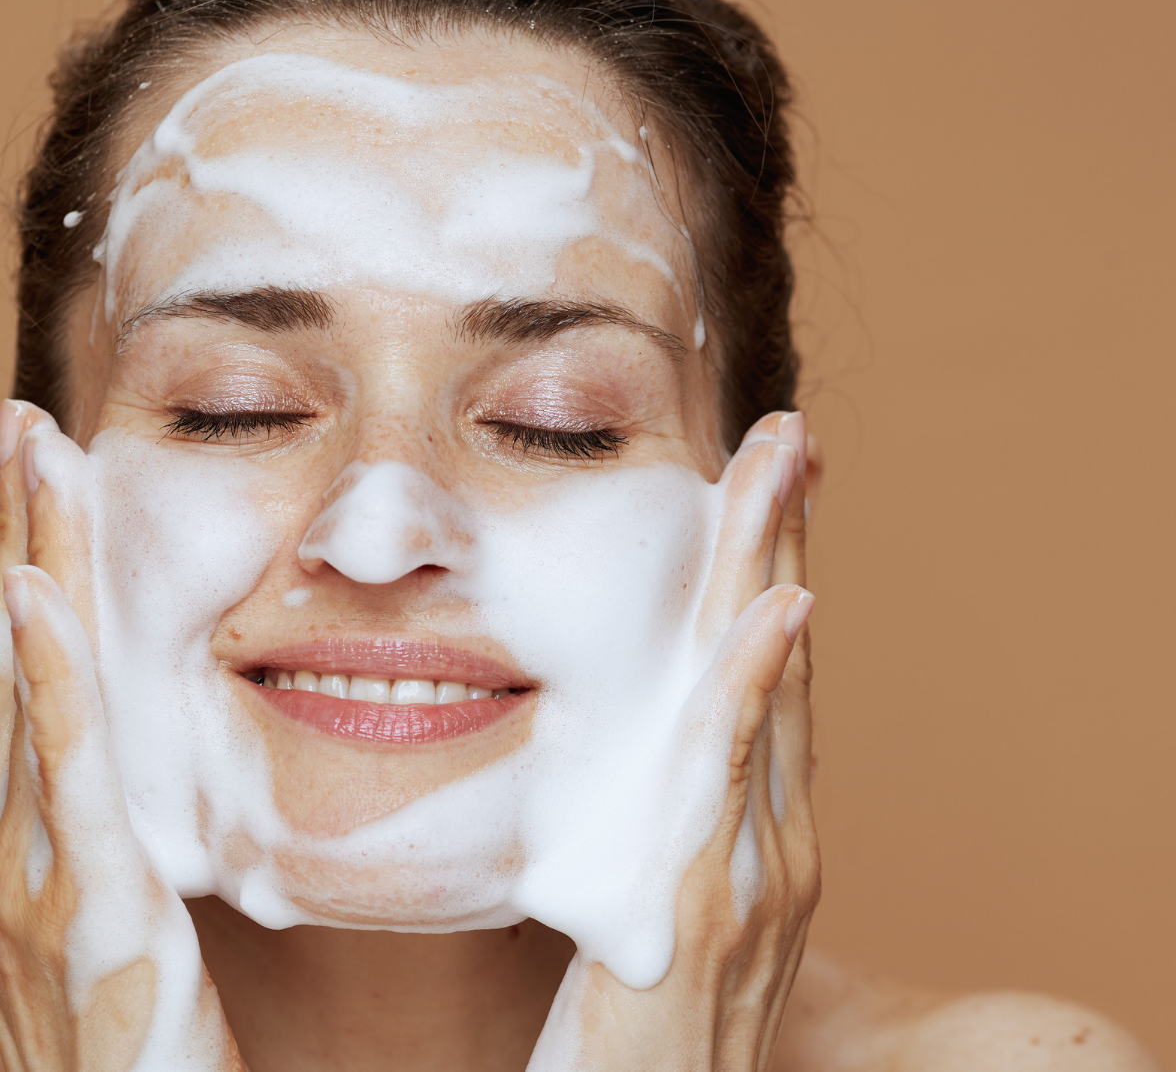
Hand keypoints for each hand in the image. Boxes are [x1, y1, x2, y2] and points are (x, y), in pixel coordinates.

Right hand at [0, 401, 242, 1071]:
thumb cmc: (137, 1039)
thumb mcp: (122, 920)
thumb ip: (110, 838)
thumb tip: (107, 768)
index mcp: (41, 830)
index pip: (37, 674)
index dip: (34, 571)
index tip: (40, 481)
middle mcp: (20, 832)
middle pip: (20, 653)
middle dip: (18, 531)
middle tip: (22, 422)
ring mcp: (40, 862)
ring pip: (28, 682)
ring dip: (23, 559)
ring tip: (27, 456)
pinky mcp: (91, 898)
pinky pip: (68, 767)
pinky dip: (46, 675)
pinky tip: (31, 591)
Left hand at [529, 411, 818, 1071]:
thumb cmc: (634, 1020)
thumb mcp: (652, 898)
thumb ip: (660, 819)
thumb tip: (626, 748)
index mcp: (752, 821)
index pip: (764, 671)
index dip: (769, 572)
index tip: (765, 485)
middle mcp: (775, 832)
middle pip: (781, 654)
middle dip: (784, 538)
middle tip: (789, 434)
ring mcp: (757, 865)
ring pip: (767, 686)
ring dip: (773, 567)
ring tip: (783, 466)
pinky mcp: (714, 904)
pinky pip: (732, 771)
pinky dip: (755, 685)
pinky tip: (777, 611)